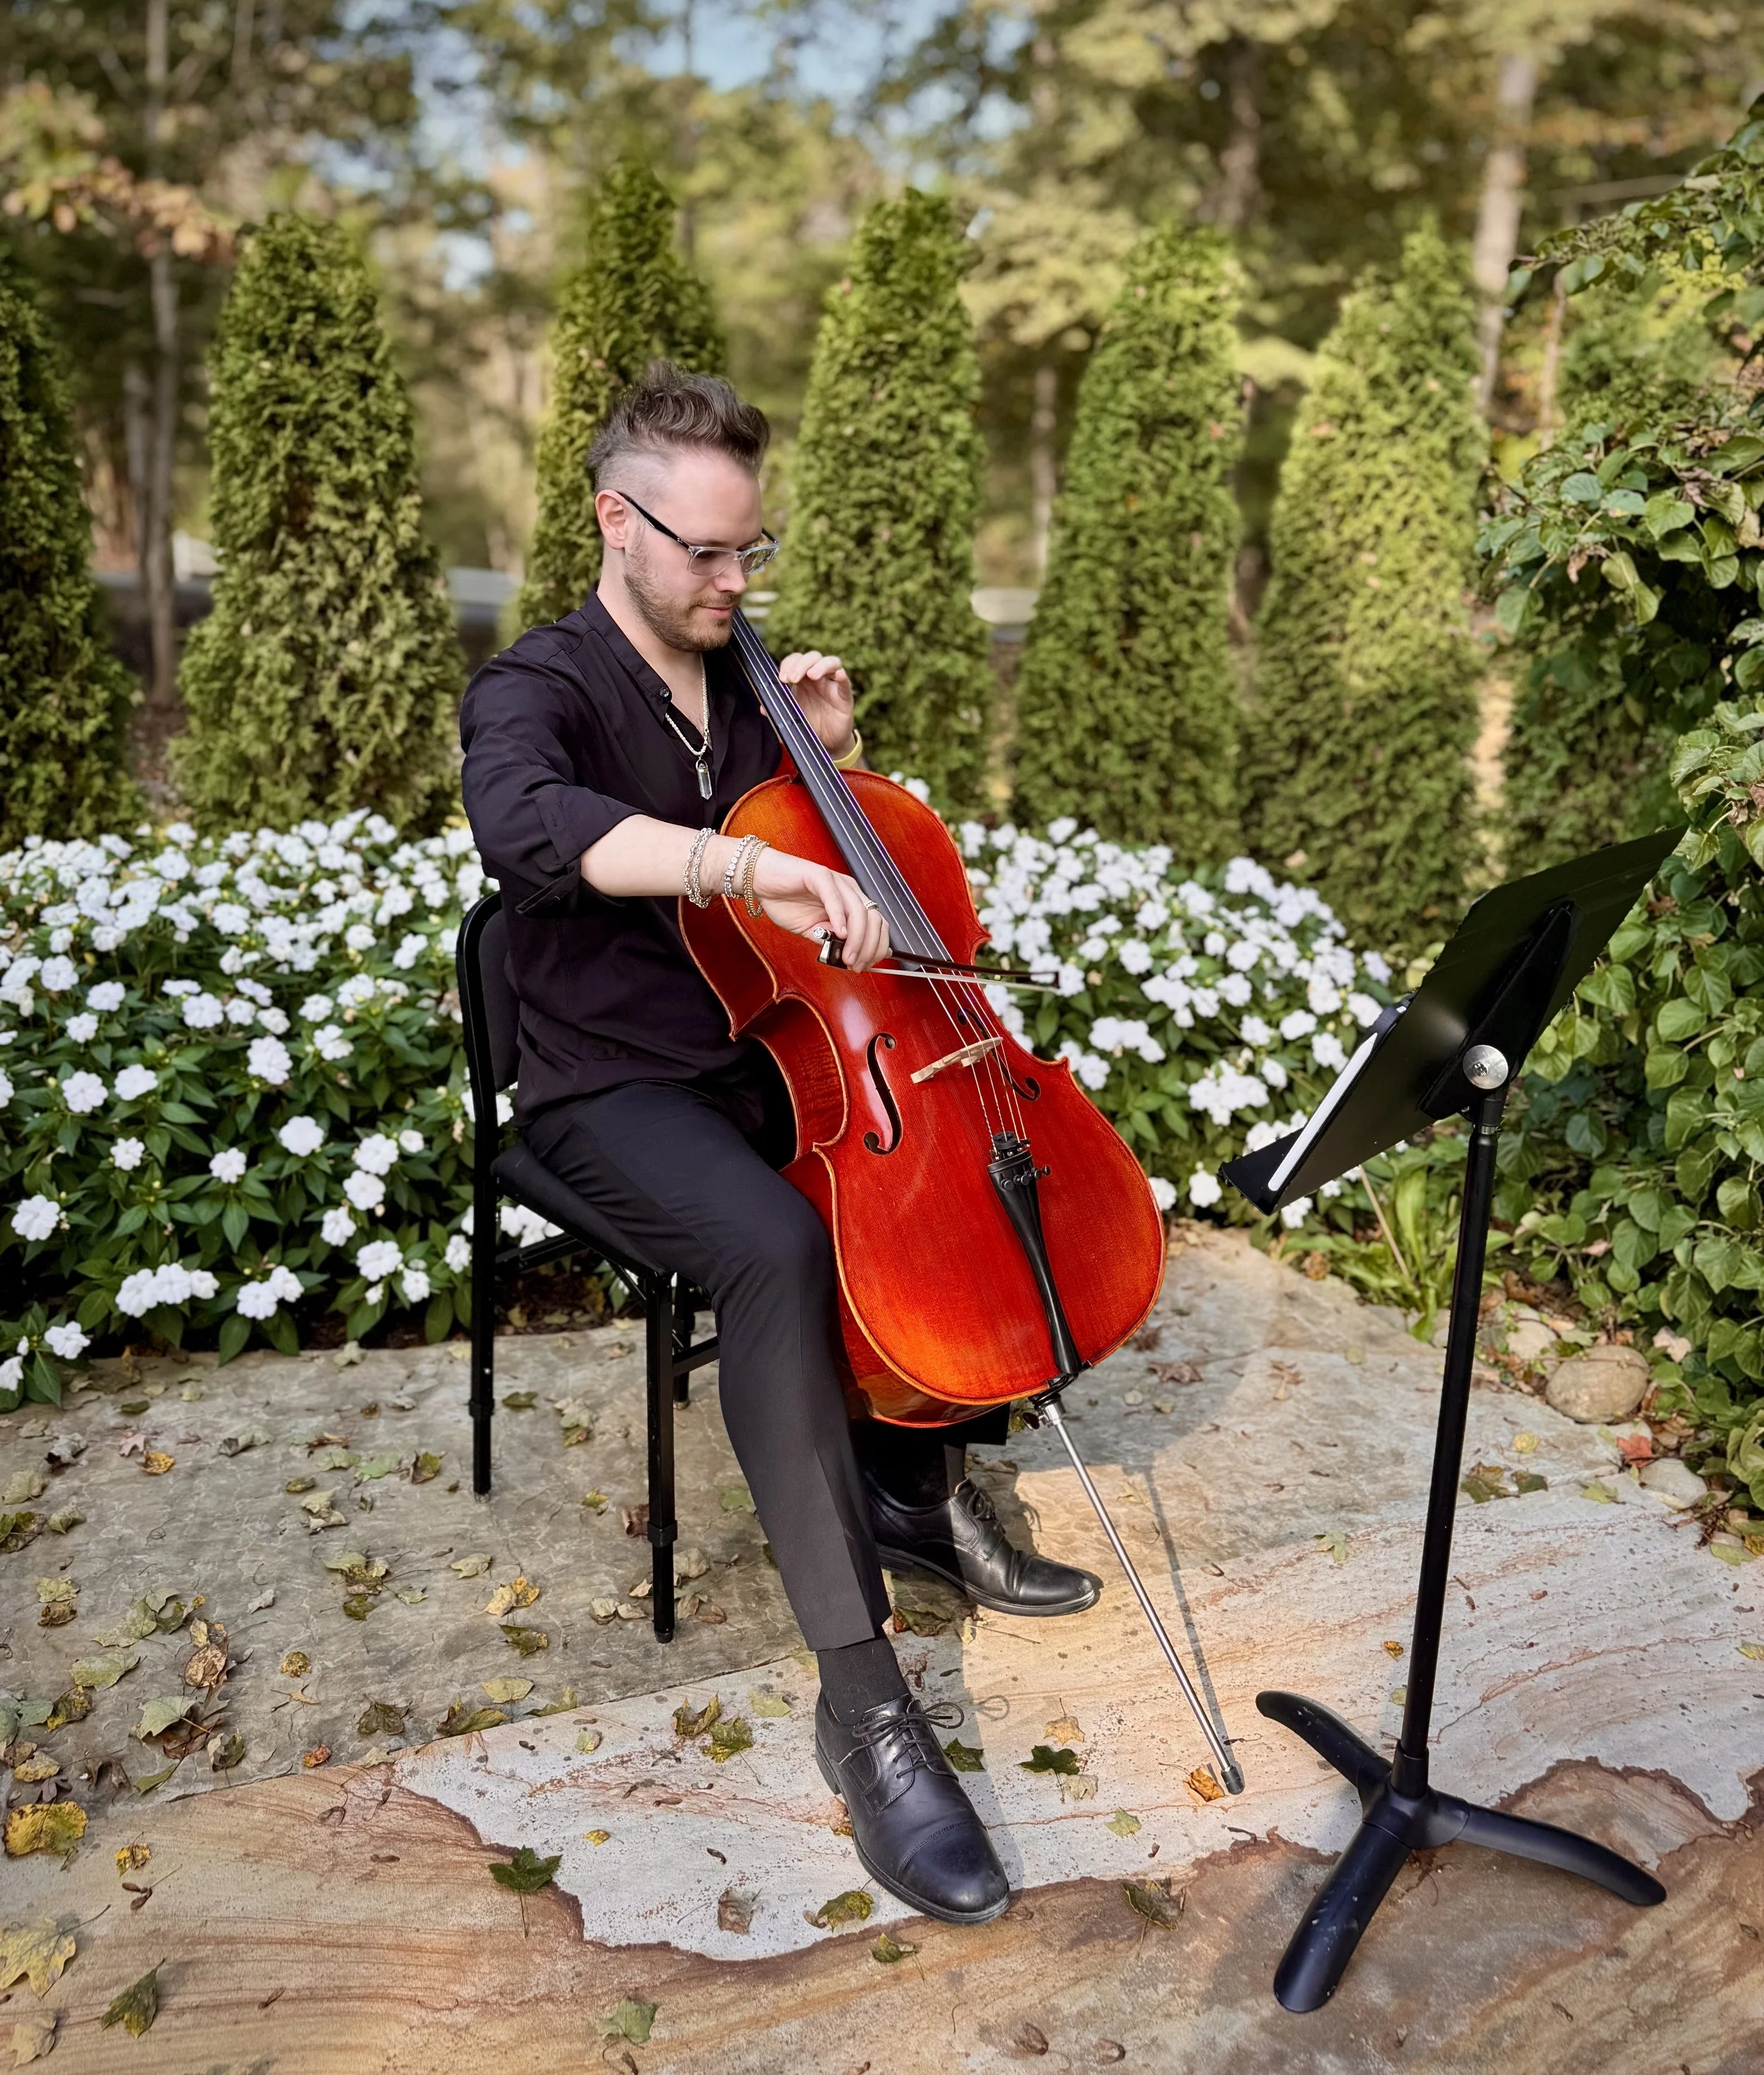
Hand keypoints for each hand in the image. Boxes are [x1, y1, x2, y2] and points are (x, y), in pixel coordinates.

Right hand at [751, 847, 889, 971]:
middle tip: (857, 965)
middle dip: (869, 947)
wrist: (761, 881)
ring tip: (848, 956)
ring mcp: (836, 882)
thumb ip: (829, 940)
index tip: (867, 965)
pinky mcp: (819, 875)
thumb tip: (846, 958)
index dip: (876, 947)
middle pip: (873, 919)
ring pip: (859, 911)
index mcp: (851, 901)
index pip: (876, 924)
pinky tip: (838, 933)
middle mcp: (848, 890)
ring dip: (857, 939)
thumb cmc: (785, 901)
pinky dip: (839, 917)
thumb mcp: (811, 930)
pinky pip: (835, 897)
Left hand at [777, 650, 855, 757]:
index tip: (781, 679)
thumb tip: (763, 708)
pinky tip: (837, 675)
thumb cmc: (809, 725)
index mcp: (803, 679)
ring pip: (830, 662)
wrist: (826, 743)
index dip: (788, 664)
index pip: (796, 660)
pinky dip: (841, 674)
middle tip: (791, 679)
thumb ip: (777, 711)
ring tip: (812, 675)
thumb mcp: (790, 717)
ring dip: (820, 665)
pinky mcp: (844, 695)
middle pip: (812, 657)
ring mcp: (832, 684)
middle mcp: (818, 677)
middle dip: (800, 665)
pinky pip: (845, 680)